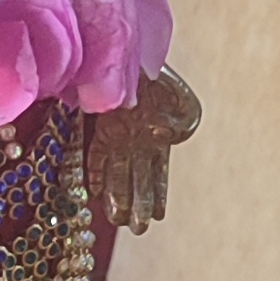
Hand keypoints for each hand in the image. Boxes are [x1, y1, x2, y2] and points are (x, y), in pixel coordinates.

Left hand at [82, 68, 199, 231]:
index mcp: (159, 142)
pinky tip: (94, 189)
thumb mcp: (183, 101)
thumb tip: (163, 134)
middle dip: (138, 204)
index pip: (159, 176)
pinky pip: (95, 153)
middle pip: (137, 179)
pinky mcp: (97, 128)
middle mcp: (136, 145)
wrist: (132, 52)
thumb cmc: (160, 79)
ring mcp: (116, 137)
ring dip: (117, 194)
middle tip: (137, 227)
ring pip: (117, 170)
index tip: (157, 216)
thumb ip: (184, 121)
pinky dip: (95, 170)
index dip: (158, 196)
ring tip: (116, 217)